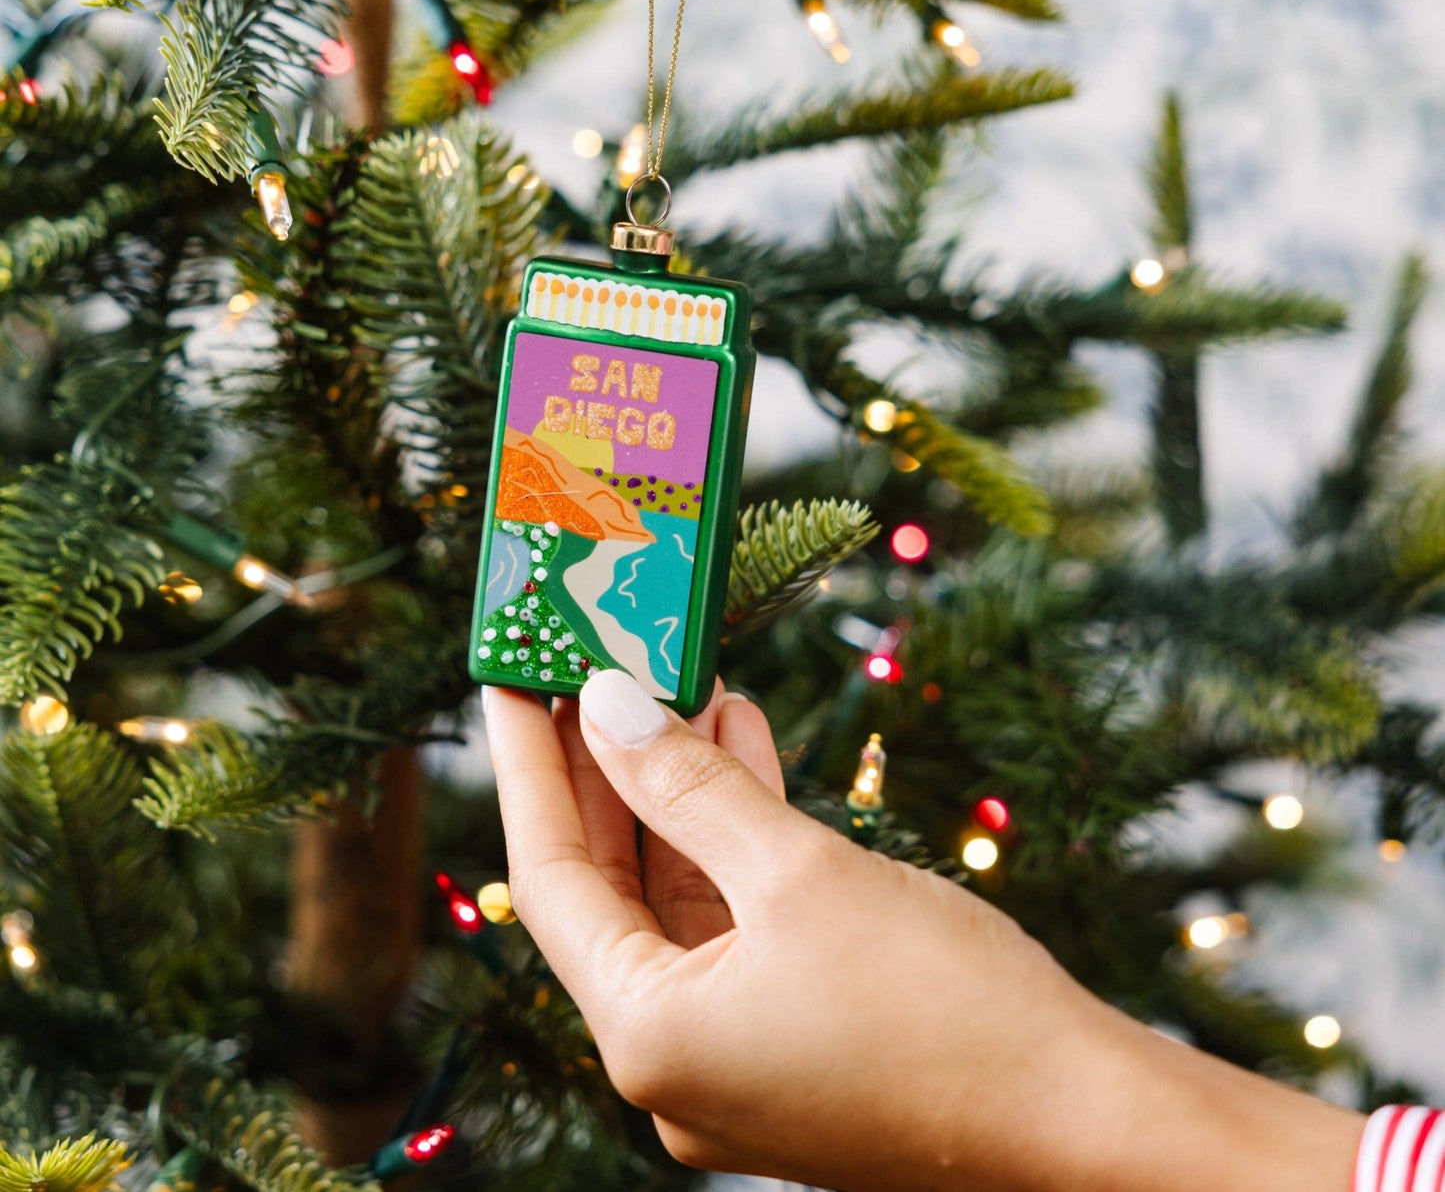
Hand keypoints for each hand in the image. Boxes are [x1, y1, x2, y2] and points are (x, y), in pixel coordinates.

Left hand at [486, 671, 1362, 1191]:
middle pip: (611, 887)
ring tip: (682, 680)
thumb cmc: (944, 1007)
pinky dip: (733, 842)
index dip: (528, 766)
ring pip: (678, 901)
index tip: (509, 676)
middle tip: (589, 661)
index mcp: (650, 1037)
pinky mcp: (791, 1047)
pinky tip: (747, 750)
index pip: (552, 877)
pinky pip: (734, 927)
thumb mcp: (801, 874)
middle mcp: (674, 1063)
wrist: (1085, 1124)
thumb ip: (690, 788)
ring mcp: (734, 1061)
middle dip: (606, 767)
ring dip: (680, 792)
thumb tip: (608, 706)